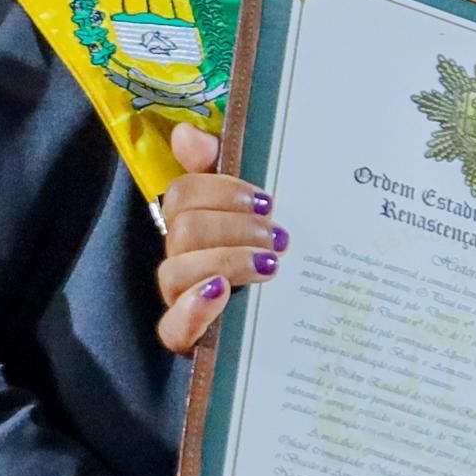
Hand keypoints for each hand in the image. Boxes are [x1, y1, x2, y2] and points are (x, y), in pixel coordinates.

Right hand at [154, 121, 279, 352]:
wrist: (304, 327)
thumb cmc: (276, 258)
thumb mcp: (261, 213)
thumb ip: (226, 168)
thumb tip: (187, 135)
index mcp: (196, 222)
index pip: (184, 193)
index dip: (221, 190)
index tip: (266, 201)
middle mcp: (183, 258)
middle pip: (183, 229)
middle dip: (234, 228)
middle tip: (280, 237)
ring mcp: (182, 300)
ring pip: (175, 271)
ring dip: (226, 260)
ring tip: (271, 265)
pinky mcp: (188, 340)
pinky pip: (171, 328)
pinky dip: (194, 309)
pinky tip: (222, 293)